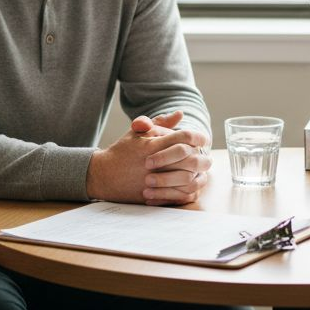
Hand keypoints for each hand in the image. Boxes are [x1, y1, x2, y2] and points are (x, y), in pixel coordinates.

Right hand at [87, 112, 210, 204]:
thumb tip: (180, 114)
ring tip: (201, 171)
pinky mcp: (152, 195)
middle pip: (189, 159)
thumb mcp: (138, 132)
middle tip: (206, 156)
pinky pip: (179, 195)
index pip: (183, 137)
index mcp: (152, 145)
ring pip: (187, 178)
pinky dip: (189, 190)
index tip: (203, 139)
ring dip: (198, 174)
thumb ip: (160, 123)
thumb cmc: (123, 151)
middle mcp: (154, 163)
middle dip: (202, 157)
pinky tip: (192, 184)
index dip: (197, 137)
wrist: (103, 175)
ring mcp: (153, 181)